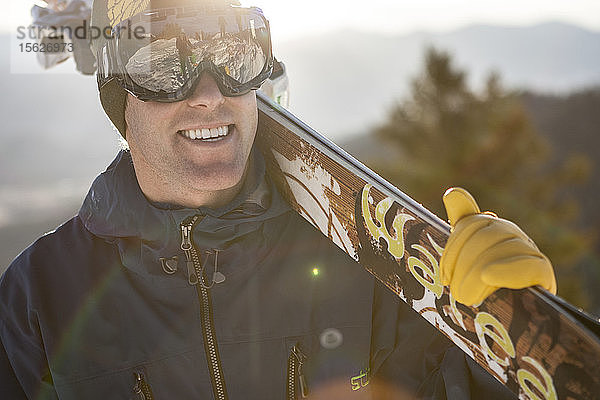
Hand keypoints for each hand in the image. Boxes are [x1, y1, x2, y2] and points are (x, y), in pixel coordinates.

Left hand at [440, 188, 556, 305]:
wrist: (509, 320)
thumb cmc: (481, 289)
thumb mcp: (464, 261)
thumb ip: (460, 226)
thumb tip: (452, 193)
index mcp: (490, 227)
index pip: (470, 223)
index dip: (453, 246)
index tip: (445, 275)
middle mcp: (510, 233)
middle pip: (483, 235)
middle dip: (461, 263)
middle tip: (452, 289)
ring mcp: (529, 250)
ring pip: (500, 249)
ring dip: (476, 274)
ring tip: (465, 296)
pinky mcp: (543, 271)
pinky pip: (527, 265)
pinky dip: (505, 270)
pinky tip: (488, 277)